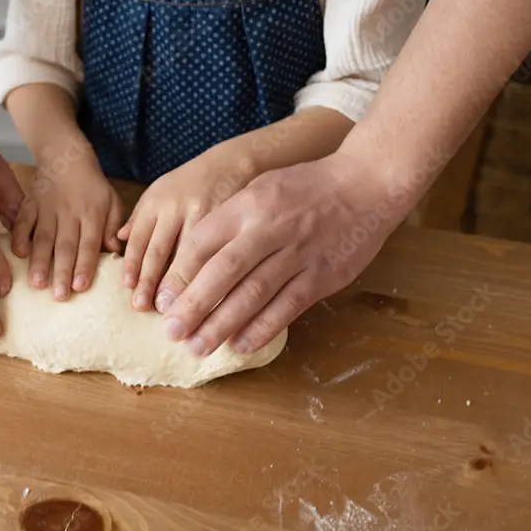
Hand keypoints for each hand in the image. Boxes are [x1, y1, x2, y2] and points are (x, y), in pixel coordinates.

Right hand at [12, 148, 123, 298]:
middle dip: (61, 271)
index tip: (80, 287)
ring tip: (37, 284)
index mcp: (92, 213)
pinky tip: (18, 255)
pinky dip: (19, 236)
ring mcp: (47, 208)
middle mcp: (69, 213)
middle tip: (59, 296)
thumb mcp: (112, 200)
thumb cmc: (93, 186)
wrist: (66, 156)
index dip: (84, 265)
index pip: (88, 243)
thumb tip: (114, 250)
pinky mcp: (30, 203)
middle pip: (65, 245)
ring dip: (39, 262)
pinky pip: (23, 220)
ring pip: (43, 237)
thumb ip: (115, 225)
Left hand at [118, 144, 256, 310]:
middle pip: (159, 251)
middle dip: (149, 281)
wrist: (234, 163)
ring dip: (177, 285)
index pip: (140, 238)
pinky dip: (205, 277)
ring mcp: (204, 216)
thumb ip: (140, 216)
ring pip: (186, 257)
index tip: (127, 287)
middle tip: (142, 307)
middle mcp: (177, 208)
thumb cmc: (192, 182)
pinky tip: (202, 294)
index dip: (132, 265)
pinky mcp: (228, 224)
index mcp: (157, 201)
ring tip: (170, 309)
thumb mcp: (161, 190)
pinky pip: (214, 254)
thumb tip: (118, 240)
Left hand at [153, 150, 405, 355]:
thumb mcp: (261, 187)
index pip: (204, 243)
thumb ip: (230, 218)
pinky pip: (287, 308)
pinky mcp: (323, 276)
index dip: (180, 275)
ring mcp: (299, 254)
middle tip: (172, 332)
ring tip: (198, 347)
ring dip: (222, 325)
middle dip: (194, 306)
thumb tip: (192, 258)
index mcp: (250, 204)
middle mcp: (272, 228)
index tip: (163, 301)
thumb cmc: (306, 186)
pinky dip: (262, 329)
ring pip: (254, 295)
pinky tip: (240, 346)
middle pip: (224, 273)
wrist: (366, 183)